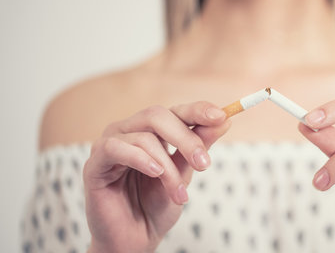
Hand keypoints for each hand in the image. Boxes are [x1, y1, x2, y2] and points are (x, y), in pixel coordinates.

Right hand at [83, 102, 229, 252]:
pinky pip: (116, 148)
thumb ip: (199, 146)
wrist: (135, 239)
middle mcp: (130, 131)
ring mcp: (110, 144)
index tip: (221, 116)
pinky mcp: (95, 163)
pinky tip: (155, 173)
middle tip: (204, 164)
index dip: (198, 110)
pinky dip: (140, 159)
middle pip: (158, 115)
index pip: (176, 110)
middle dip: (186, 139)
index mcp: (153, 131)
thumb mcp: (185, 174)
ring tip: (179, 194)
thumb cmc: (157, 205)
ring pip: (144, 137)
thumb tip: (224, 120)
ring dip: (168, 167)